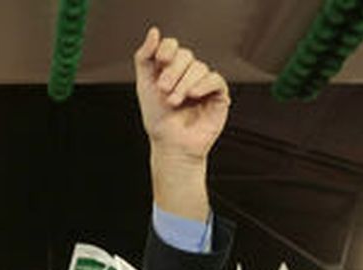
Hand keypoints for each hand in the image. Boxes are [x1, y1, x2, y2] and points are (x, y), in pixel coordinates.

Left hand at [134, 27, 230, 169]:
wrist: (171, 145)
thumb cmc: (158, 120)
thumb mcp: (145, 85)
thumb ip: (145, 57)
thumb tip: (154, 32)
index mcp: (170, 69)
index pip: (172, 47)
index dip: (167, 49)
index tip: (160, 61)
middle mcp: (188, 74)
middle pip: (185, 56)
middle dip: (173, 71)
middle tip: (163, 89)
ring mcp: (204, 84)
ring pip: (199, 67)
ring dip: (184, 83)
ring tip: (174, 101)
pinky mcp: (218, 95)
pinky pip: (215, 79)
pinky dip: (204, 85)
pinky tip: (193, 96)